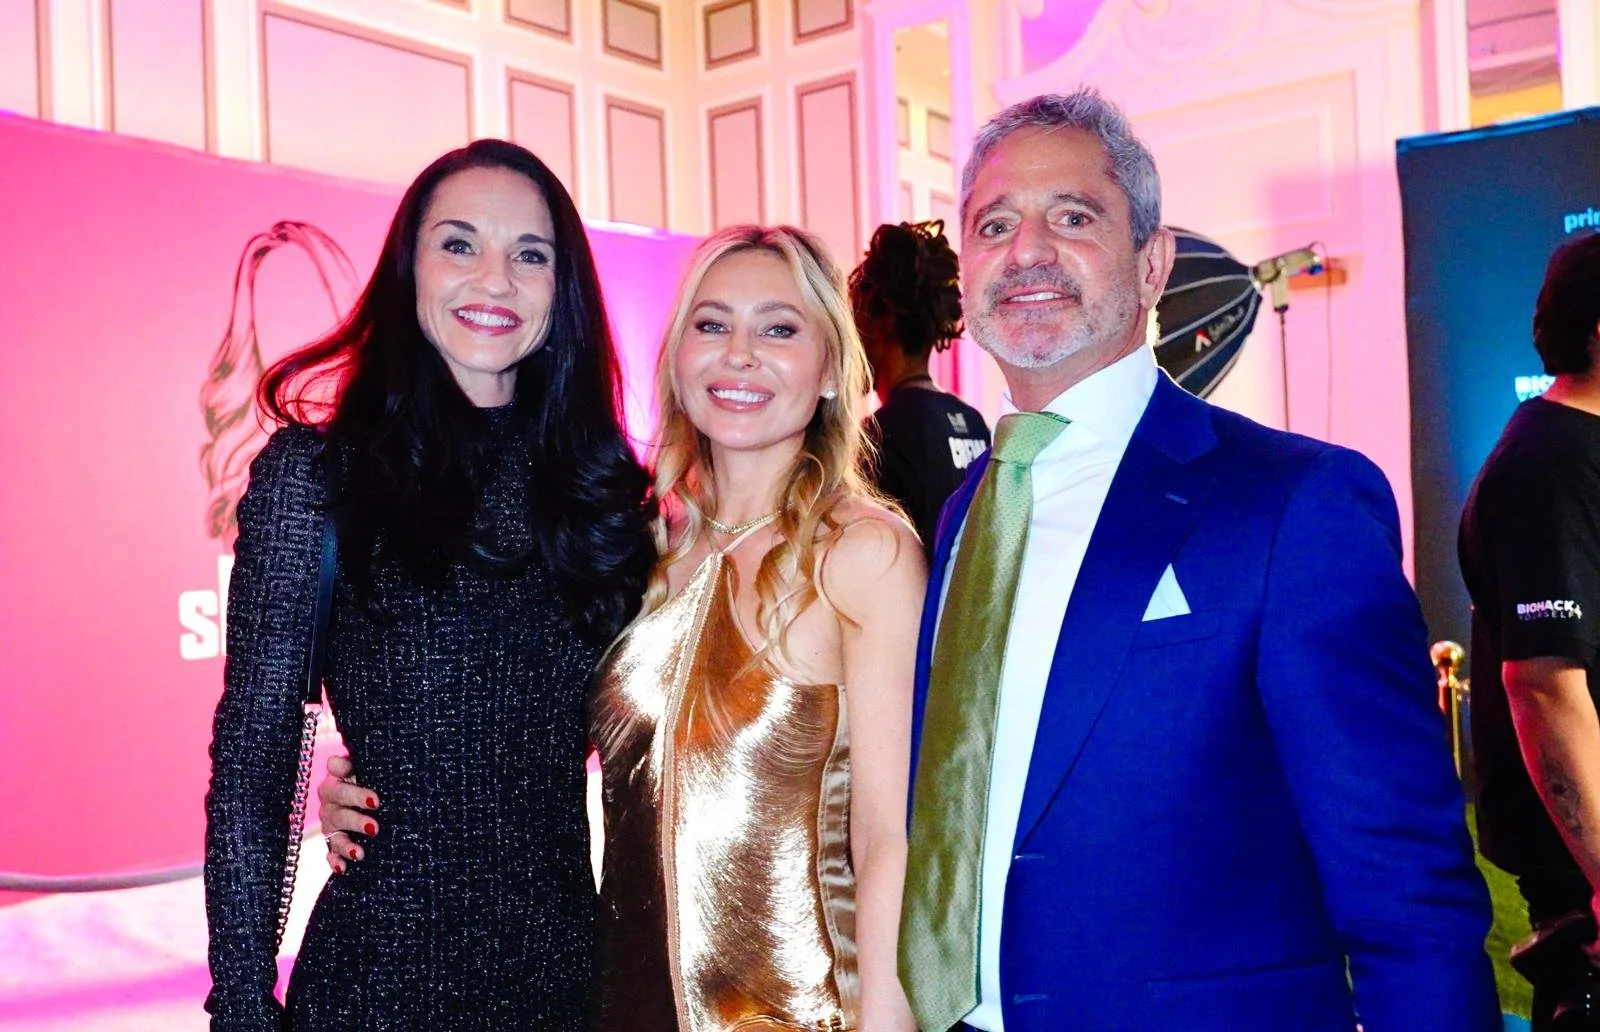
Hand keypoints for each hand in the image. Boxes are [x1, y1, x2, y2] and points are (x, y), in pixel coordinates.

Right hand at [319, 753, 379, 873]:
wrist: (381, 812)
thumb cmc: (382, 786)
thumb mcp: (381, 773)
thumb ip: (380, 765)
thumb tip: (398, 752)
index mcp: (342, 774)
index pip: (336, 765)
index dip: (342, 766)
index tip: (354, 767)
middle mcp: (332, 796)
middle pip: (337, 795)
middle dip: (355, 799)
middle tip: (375, 804)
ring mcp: (330, 820)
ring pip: (334, 827)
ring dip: (346, 840)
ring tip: (361, 852)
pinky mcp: (332, 841)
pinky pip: (330, 852)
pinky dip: (335, 860)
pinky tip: (344, 867)